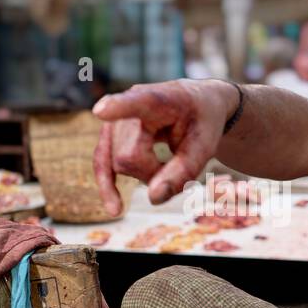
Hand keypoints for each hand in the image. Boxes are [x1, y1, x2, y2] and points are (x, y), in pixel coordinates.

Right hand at [92, 79, 237, 212]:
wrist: (197, 105)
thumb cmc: (202, 121)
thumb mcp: (206, 146)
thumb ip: (183, 172)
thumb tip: (153, 198)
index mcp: (162, 99)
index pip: (139, 102)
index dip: (119, 107)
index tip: (102, 111)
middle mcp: (130, 102)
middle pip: (128, 156)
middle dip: (152, 172)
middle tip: (179, 162)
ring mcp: (116, 118)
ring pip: (117, 164)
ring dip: (143, 175)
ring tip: (165, 162)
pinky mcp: (109, 134)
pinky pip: (101, 164)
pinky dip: (108, 187)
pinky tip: (115, 208)